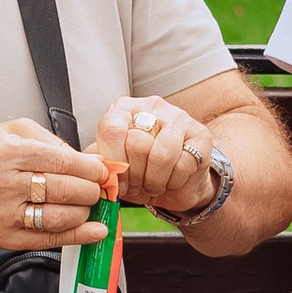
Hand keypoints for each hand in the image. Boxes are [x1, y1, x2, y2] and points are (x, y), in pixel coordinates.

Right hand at [0, 117, 113, 251]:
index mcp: (5, 153)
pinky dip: (77, 236)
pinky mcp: (5, 237)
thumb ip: (52, 141)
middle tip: (98, 187)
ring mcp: (2, 214)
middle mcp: (1, 184)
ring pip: (59, 217)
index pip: (61, 162)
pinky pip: (49, 239)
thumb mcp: (12, 132)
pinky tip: (94, 231)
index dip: (90, 168)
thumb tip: (89, 160)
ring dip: (85, 211)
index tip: (102, 170)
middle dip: (91, 189)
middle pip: (63, 190)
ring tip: (90, 203)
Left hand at [95, 93, 219, 218]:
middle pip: (137, 144)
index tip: (116, 181)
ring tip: (153, 186)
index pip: (112, 129)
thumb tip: (91, 166)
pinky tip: (172, 181)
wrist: (177, 182)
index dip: (112, 161)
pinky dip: (174, 182)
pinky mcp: (201, 135)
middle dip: (135, 175)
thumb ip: (100, 161)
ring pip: (161, 155)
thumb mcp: (115, 165)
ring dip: (154, 180)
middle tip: (137, 186)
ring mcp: (179, 118)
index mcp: (125, 108)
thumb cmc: (142, 170)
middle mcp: (152, 106)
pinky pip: (183, 165)